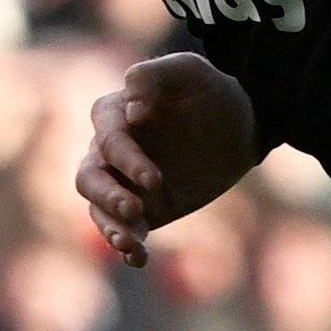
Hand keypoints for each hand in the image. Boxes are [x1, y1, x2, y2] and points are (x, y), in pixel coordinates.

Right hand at [75, 51, 259, 264]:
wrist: (241, 127)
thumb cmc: (210, 92)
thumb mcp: (190, 72)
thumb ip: (156, 76)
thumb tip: (132, 106)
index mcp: (114, 114)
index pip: (107, 138)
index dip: (125, 159)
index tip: (154, 178)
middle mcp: (110, 151)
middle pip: (89, 177)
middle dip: (108, 196)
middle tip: (136, 209)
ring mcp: (123, 183)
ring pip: (98, 208)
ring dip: (110, 227)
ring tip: (131, 243)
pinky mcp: (143, 210)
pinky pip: (124, 231)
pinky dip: (126, 247)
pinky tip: (138, 259)